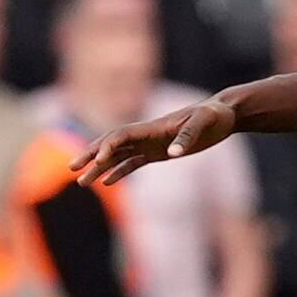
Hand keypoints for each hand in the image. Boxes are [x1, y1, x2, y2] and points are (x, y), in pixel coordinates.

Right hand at [73, 99, 236, 186]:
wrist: (224, 114)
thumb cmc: (215, 116)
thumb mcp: (204, 122)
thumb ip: (188, 136)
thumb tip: (173, 154)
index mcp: (153, 126)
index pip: (121, 135)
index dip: (107, 146)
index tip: (98, 161)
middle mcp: (147, 134)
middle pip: (111, 144)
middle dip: (91, 155)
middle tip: (72, 169)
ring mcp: (151, 143)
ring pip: (118, 155)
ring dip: (100, 167)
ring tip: (82, 182)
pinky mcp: (159, 153)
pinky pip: (133, 162)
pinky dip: (120, 171)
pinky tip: (107, 182)